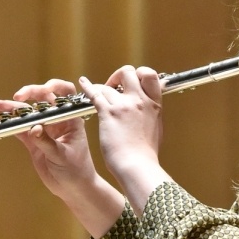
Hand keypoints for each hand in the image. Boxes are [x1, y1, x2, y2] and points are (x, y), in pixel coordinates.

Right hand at [0, 79, 96, 199]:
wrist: (73, 189)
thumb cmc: (76, 171)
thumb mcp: (63, 156)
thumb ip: (47, 142)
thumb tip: (33, 128)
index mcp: (71, 119)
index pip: (66, 94)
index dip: (55, 86)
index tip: (44, 89)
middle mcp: (57, 120)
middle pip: (43, 98)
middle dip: (30, 93)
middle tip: (18, 97)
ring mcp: (44, 130)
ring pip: (29, 113)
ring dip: (15, 109)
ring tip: (0, 105)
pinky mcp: (34, 141)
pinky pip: (21, 129)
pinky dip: (11, 124)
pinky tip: (0, 120)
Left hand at [78, 65, 162, 179]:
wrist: (138, 166)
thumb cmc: (146, 155)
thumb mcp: (156, 129)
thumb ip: (151, 115)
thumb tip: (149, 110)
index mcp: (153, 105)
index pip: (149, 75)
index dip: (139, 75)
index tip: (132, 84)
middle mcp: (139, 101)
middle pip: (128, 72)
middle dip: (119, 76)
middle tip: (114, 87)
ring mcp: (123, 106)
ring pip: (108, 86)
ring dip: (101, 88)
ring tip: (96, 94)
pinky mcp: (108, 113)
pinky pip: (95, 93)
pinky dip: (87, 86)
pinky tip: (82, 83)